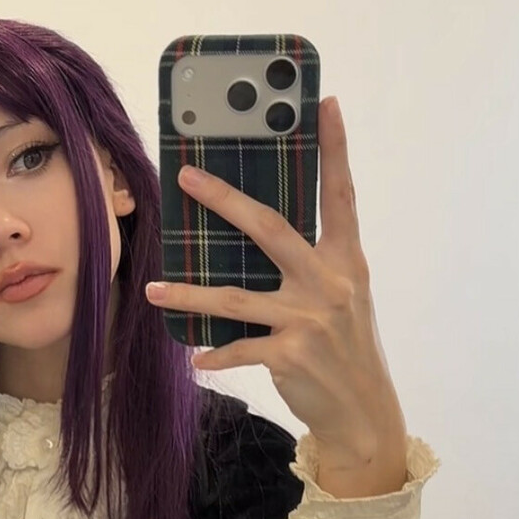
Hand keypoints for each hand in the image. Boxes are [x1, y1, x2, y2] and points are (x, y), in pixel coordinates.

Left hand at [145, 97, 405, 461]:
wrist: (364, 414)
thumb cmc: (346, 350)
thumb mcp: (343, 298)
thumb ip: (312, 264)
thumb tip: (258, 230)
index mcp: (346, 261)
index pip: (340, 194)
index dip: (334, 147)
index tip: (324, 103)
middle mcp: (329, 283)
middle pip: (270, 228)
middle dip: (225, 200)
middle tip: (187, 176)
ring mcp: (309, 320)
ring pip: (233, 296)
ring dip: (188, 294)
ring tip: (154, 290)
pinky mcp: (290, 356)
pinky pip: (238, 347)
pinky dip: (215, 352)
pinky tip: (196, 355)